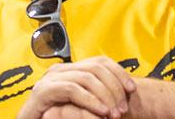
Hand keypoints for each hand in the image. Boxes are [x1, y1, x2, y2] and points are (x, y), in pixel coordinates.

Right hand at [16, 57, 137, 118]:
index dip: (119, 73)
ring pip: (86, 77)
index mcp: (71, 70)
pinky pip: (72, 90)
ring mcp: (50, 79)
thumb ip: (98, 93)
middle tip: (123, 108)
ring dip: (105, 96)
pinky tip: (101, 112)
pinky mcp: (43, 91)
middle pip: (96, 67)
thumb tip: (125, 88)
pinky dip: (90, 100)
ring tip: (114, 113)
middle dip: (114, 87)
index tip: (132, 90)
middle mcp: (61, 70)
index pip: (101, 61)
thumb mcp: (84, 104)